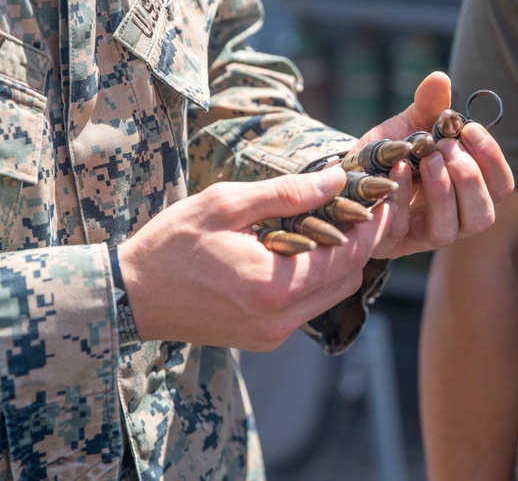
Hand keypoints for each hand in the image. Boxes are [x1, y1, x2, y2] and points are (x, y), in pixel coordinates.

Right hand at [117, 167, 391, 350]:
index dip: (374, 225)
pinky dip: (318, 276)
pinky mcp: (264, 338)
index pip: (348, 256)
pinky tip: (309, 247)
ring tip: (342, 220)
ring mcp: (272, 333)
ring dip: (343, 260)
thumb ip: (287, 193)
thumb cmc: (170, 245)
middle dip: (365, 241)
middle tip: (370, 205)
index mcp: (273, 285)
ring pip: (332, 295)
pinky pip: (308, 306)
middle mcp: (279, 318)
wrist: (129, 297)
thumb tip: (337, 179)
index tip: (387, 194)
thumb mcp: (226, 204)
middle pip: (348, 279)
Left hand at [351, 71, 514, 258]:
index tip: (469, 128)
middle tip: (445, 148)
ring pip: (451, 231)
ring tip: (427, 159)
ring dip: (443, 191)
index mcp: (467, 191)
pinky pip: (403, 227)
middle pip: (484, 216)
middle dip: (468, 178)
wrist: (345, 172)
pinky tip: (397, 168)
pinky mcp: (389, 243)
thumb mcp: (410, 125)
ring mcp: (420, 236)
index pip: (501, 187)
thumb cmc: (388, 151)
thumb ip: (428, 105)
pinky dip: (403, 194)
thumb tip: (440, 78)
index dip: (492, 159)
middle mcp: (452, 219)